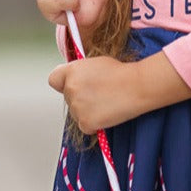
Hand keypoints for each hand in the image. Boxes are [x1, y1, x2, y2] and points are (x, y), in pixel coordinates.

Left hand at [48, 52, 190, 132]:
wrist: (136, 86)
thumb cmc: (122, 73)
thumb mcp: (96, 63)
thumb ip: (81, 72)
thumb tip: (77, 81)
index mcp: (71, 71)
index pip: (54, 80)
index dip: (64, 84)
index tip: (74, 86)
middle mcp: (70, 89)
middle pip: (69, 99)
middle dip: (81, 99)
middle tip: (100, 96)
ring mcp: (76, 107)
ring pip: (77, 114)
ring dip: (88, 112)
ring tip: (107, 104)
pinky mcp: (85, 122)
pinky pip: (86, 127)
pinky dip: (95, 125)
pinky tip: (108, 114)